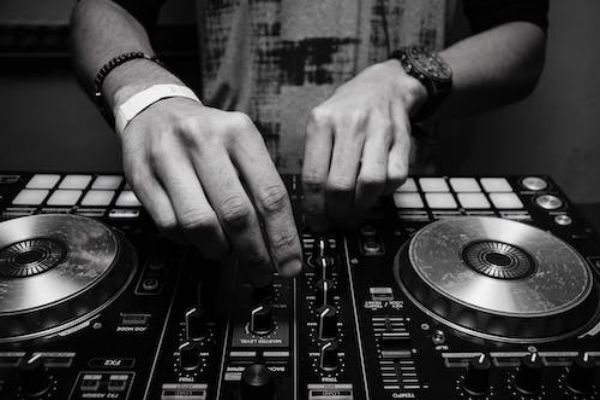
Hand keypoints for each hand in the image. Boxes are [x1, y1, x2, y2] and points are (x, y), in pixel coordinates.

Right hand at [120, 98, 301, 286]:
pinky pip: (170, 225)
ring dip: (218, 250)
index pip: (270, 194)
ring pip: (200, 224)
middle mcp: (204, 140)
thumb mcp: (241, 145)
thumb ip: (259, 186)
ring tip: (227, 252)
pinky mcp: (141, 176)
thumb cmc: (206, 135)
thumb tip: (278, 242)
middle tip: (261, 273)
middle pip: (236, 213)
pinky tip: (197, 236)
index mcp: (239, 132)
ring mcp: (168, 157)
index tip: (290, 264)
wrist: (154, 110)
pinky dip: (188, 241)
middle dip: (253, 253)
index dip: (283, 237)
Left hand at [302, 60, 426, 229]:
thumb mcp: (321, 124)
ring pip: (370, 183)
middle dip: (339, 212)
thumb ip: (315, 159)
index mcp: (321, 121)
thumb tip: (314, 206)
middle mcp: (349, 123)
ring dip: (363, 205)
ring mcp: (378, 129)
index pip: (313, 177)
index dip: (315, 208)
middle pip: (340, 184)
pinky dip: (386, 191)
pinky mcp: (401, 137)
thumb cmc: (346, 112)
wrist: (384, 85)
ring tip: (356, 209)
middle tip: (339, 220)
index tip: (318, 223)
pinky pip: (396, 177)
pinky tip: (377, 190)